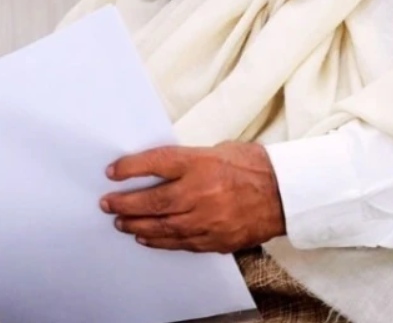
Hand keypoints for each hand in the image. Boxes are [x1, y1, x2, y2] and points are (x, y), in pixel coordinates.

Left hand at [100, 142, 285, 252]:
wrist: (285, 193)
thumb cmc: (252, 166)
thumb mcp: (217, 150)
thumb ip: (187, 160)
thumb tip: (157, 169)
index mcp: (202, 163)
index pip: (156, 164)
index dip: (129, 168)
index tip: (111, 172)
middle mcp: (202, 191)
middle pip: (153, 201)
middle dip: (124, 204)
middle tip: (107, 204)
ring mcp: (209, 219)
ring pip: (163, 226)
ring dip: (137, 226)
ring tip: (120, 223)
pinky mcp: (216, 239)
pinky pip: (180, 243)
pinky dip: (160, 241)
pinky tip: (146, 238)